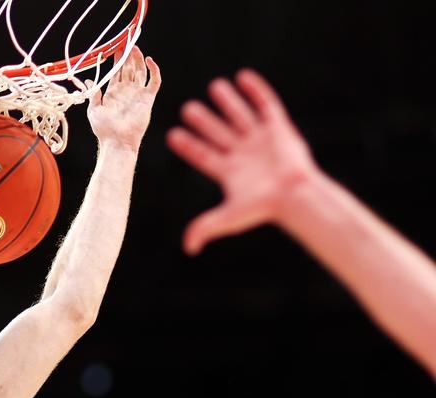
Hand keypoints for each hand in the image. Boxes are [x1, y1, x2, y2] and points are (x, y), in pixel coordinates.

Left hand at [87, 46, 160, 152]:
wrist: (116, 141)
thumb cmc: (104, 129)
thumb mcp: (93, 110)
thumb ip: (93, 94)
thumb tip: (89, 80)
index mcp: (113, 92)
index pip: (117, 71)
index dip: (118, 59)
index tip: (117, 46)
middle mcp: (126, 91)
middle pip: (129, 68)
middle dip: (128, 55)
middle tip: (127, 41)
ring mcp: (138, 94)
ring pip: (141, 71)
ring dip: (139, 59)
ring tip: (135, 48)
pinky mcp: (148, 98)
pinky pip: (154, 81)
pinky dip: (154, 70)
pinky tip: (149, 60)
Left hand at [166, 69, 320, 254]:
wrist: (295, 195)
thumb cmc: (264, 207)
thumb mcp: (229, 218)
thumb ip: (205, 228)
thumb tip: (189, 248)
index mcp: (229, 172)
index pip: (203, 156)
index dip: (188, 146)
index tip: (172, 135)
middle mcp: (243, 154)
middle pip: (218, 133)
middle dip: (204, 121)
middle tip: (188, 108)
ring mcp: (261, 140)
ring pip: (240, 116)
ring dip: (228, 102)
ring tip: (214, 86)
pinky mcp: (280, 129)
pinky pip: (266, 106)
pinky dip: (256, 91)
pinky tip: (244, 77)